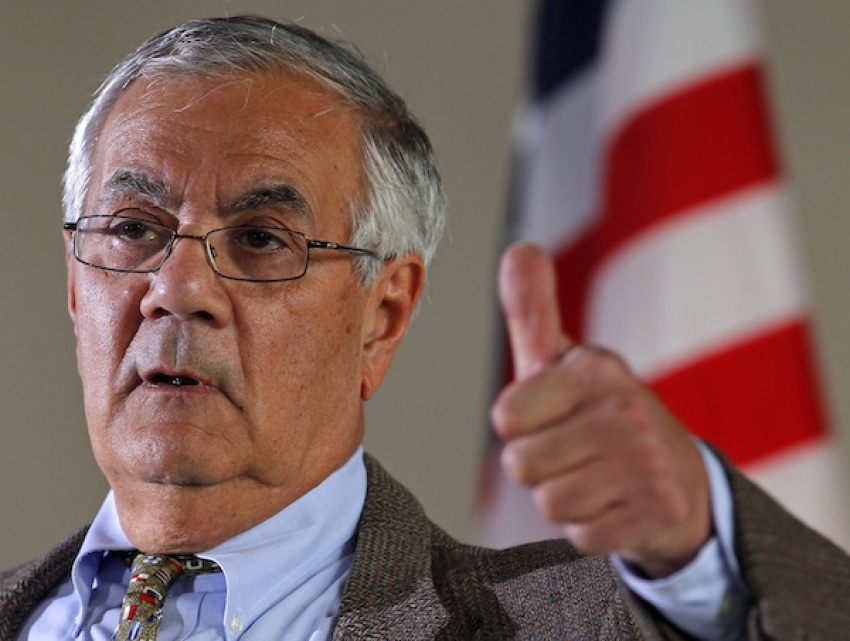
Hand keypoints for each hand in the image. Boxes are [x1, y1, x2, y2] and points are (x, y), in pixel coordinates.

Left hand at [491, 242, 710, 577]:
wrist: (674, 473)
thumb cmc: (599, 411)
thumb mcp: (565, 358)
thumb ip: (532, 309)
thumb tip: (519, 246)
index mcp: (594, 369)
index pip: (506, 417)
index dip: (519, 424)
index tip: (549, 416)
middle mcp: (626, 410)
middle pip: (521, 465)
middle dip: (538, 465)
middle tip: (574, 450)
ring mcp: (647, 463)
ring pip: (549, 502)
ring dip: (563, 496)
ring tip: (595, 475)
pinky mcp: (656, 512)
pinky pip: (581, 536)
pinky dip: (590, 526)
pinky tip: (615, 502)